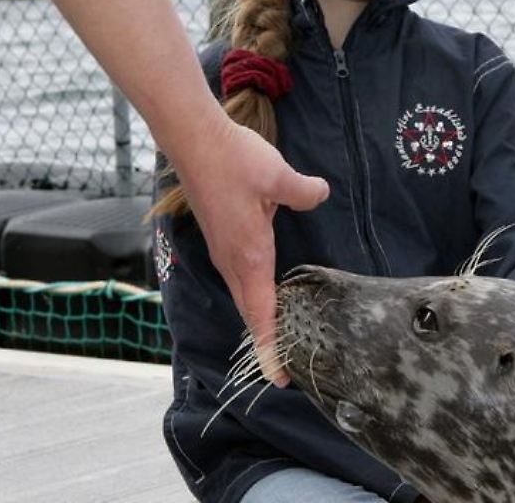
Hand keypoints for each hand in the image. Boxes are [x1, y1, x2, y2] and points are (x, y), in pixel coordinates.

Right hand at [169, 115, 328, 387]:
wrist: (193, 138)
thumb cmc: (233, 159)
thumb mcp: (277, 176)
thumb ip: (303, 192)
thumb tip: (320, 194)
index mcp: (248, 254)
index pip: (262, 311)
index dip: (272, 346)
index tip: (281, 376)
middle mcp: (233, 259)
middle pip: (252, 310)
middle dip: (268, 342)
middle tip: (286, 369)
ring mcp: (224, 248)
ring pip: (245, 293)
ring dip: (261, 317)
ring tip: (281, 337)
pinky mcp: (222, 235)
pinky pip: (240, 275)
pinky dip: (254, 293)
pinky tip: (268, 288)